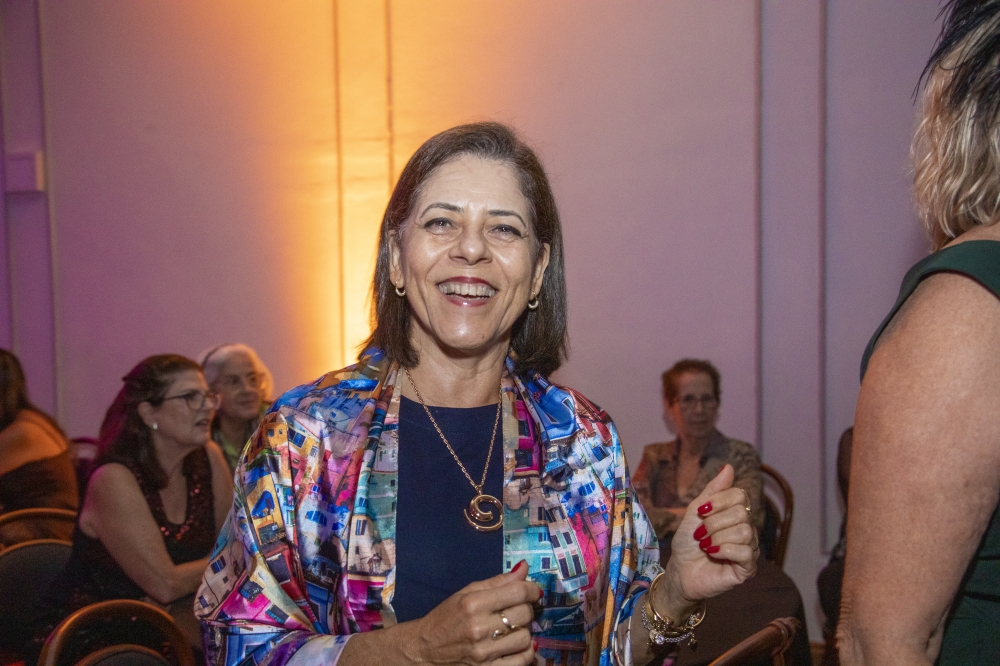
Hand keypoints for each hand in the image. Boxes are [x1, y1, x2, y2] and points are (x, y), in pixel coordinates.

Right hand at [396, 560, 539, 664]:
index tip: (533, 591)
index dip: (532, 589)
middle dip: (526, 608)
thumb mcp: (466, 593)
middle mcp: (479, 628)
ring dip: (524, 631)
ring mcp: (484, 653)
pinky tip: (516, 645)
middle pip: (525, 614)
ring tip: (513, 629)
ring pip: (526, 637)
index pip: (518, 592)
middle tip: (518, 609)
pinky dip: (525, 652)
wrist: (425, 650)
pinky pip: (522, 660)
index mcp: (473, 604)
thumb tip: (524, 568)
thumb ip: (497, 582)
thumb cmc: (446, 618)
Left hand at [663, 464, 756, 610]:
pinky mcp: (748, 568)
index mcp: (736, 513)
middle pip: (741, 513)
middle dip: (714, 522)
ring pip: (744, 531)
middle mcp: (747, 529)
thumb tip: (729, 467)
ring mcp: (750, 548)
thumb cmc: (687, 541)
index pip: (740, 495)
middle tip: (700, 533)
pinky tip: (713, 554)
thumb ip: (713, 490)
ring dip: (717, 537)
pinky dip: (724, 550)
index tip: (700, 512)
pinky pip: (745, 551)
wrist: (679, 570)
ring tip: (705, 545)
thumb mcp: (695, 511)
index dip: (719, 501)